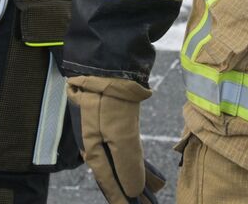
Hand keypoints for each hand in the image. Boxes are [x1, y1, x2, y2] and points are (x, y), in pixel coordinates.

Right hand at [68, 76, 165, 203]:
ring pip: (121, 159)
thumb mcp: (120, 134)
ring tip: (155, 187)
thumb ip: (127, 164)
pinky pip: (125, 146)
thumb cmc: (109, 96)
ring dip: (137, 175)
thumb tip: (133, 190)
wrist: (107, 58)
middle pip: (115, 173)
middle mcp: (95, 141)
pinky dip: (136, 158)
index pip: (108, 181)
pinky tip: (145, 163)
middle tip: (149, 202)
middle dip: (131, 189)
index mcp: (92, 148)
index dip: (121, 198)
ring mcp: (104, 128)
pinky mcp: (113, 116)